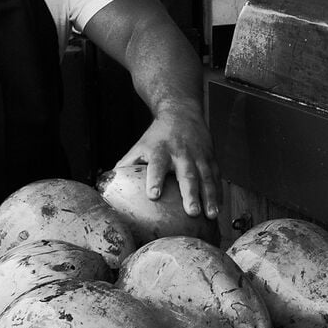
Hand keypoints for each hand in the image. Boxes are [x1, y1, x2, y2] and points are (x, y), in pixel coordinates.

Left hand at [113, 103, 217, 219]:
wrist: (181, 112)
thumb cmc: (157, 135)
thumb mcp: (140, 146)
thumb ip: (127, 165)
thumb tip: (109, 185)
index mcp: (160, 150)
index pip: (156, 165)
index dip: (155, 179)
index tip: (153, 195)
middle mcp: (181, 153)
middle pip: (187, 174)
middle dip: (190, 193)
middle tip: (191, 211)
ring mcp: (198, 155)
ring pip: (206, 177)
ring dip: (209, 197)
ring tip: (211, 215)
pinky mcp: (210, 157)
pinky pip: (216, 177)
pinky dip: (218, 193)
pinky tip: (218, 208)